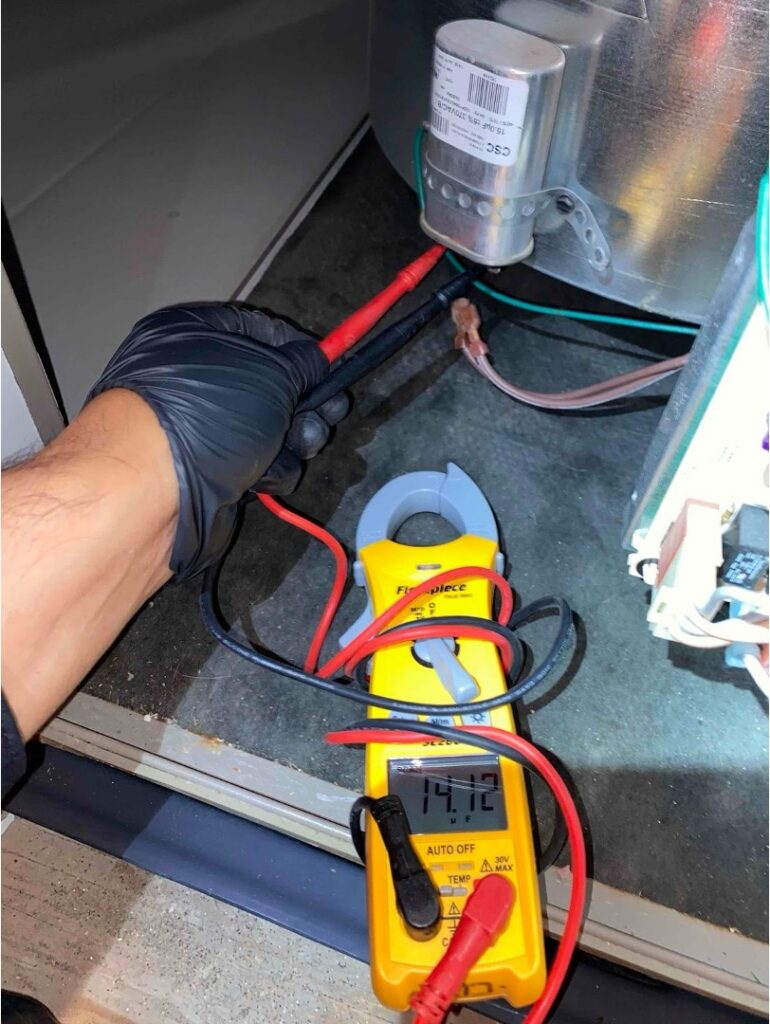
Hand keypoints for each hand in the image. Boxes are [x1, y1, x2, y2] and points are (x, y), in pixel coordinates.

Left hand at [87, 303, 345, 579]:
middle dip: (306, 403)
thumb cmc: (206, 413)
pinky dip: (272, 471)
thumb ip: (301, 363)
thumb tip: (318, 358)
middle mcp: (197, 379)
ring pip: (273, 429)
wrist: (153, 490)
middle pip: (272, 386)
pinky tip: (265, 476)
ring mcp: (205, 428)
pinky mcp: (212, 471)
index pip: (261, 332)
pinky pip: (259, 464)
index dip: (299, 350)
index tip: (330, 367)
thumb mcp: (268, 373)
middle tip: (325, 414)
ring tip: (298, 447)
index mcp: (197, 335)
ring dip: (295, 440)